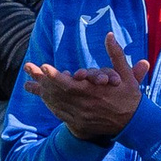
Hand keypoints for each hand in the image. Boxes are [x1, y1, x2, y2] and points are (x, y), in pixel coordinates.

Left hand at [22, 32, 146, 142]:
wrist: (133, 124)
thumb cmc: (130, 97)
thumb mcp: (126, 74)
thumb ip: (116, 54)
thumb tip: (109, 35)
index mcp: (93, 92)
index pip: (68, 84)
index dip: (54, 76)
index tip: (43, 67)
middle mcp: (83, 105)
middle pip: (56, 92)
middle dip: (40, 80)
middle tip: (28, 68)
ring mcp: (79, 116)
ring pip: (55, 104)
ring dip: (42, 93)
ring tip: (29, 83)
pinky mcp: (78, 124)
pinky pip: (59, 114)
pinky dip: (50, 105)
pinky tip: (42, 97)